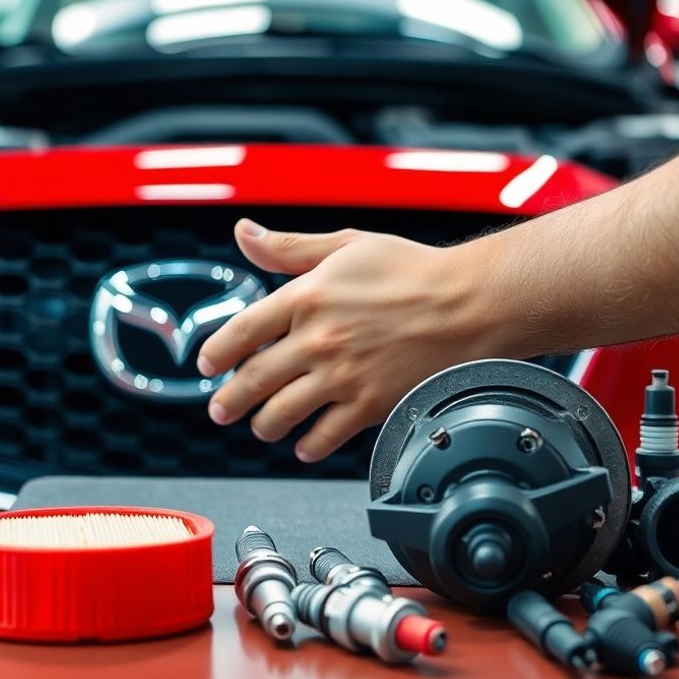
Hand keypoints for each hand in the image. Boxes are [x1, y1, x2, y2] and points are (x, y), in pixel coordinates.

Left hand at [198, 219, 491, 461]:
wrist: (471, 304)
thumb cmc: (412, 270)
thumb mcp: (345, 245)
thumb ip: (288, 247)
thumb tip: (242, 233)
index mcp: (306, 296)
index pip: (241, 331)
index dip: (216, 352)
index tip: (206, 366)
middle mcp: (317, 339)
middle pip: (253, 380)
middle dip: (229, 400)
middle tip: (220, 410)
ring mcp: (342, 376)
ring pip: (281, 413)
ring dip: (263, 425)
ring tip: (261, 426)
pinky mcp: (369, 405)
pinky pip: (323, 436)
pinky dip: (308, 444)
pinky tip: (304, 443)